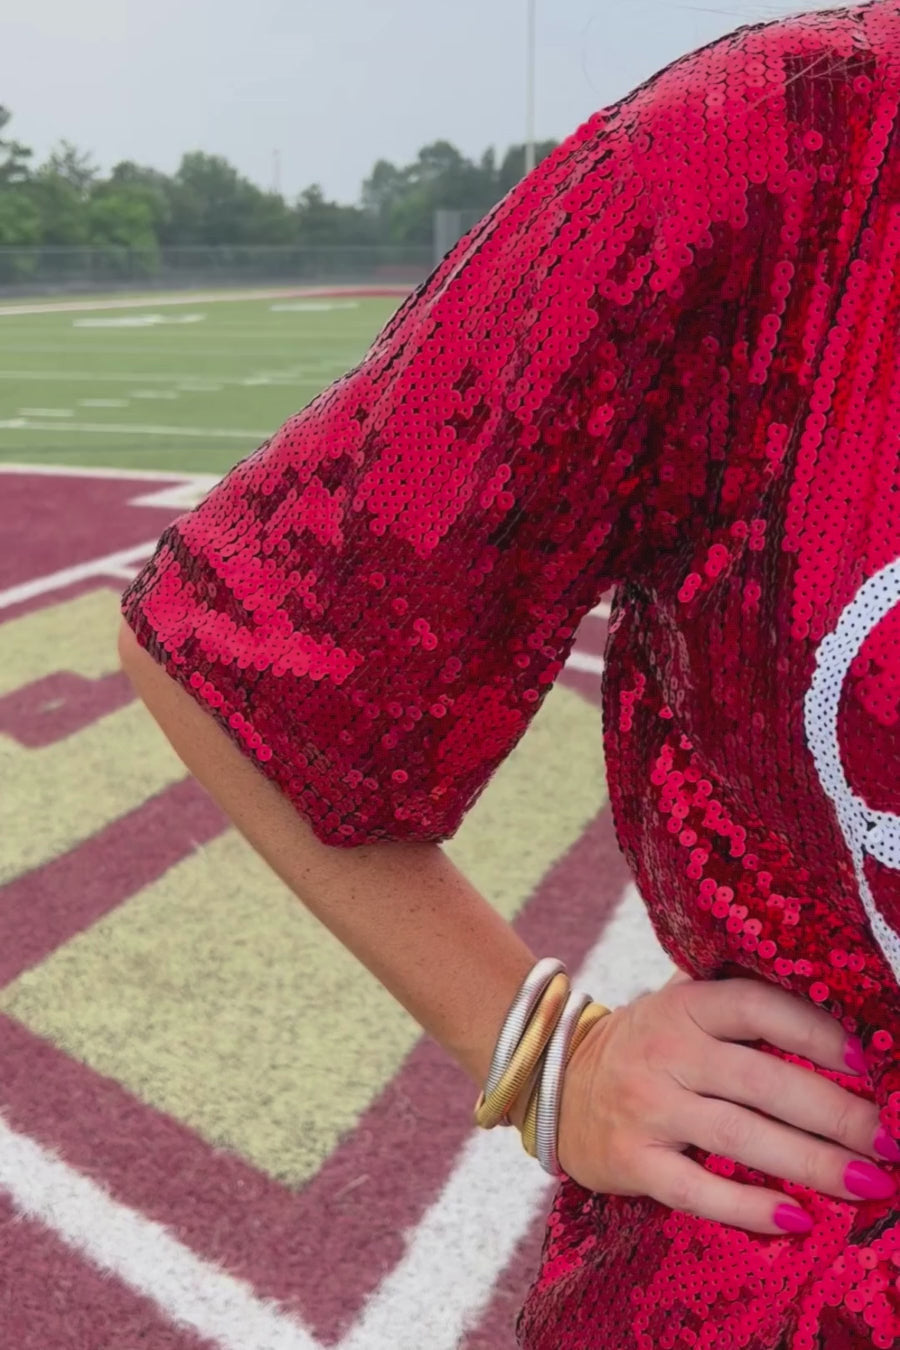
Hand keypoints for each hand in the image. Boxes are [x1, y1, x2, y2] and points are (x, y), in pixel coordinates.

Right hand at [556, 971, 897, 1233]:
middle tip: (891, 1138)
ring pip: (739, 1137)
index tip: (871, 1061)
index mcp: (685, 1006)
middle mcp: (666, 1052)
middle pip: (762, 1081)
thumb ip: (737, 1005)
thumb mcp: (680, 1008)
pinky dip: (746, 1207)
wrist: (554, 1081)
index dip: (816, 1031)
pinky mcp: (632, 1161)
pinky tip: (794, 1218)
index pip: (757, 1008)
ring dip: (811, 1163)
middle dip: (836, 1112)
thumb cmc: (645, 1045)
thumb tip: (831, 1014)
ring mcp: (646, 1107)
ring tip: (868, 1183)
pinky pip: (695, 1189)